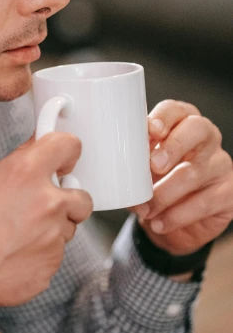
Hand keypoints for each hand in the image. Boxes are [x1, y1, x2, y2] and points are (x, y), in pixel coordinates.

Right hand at [0, 132, 92, 332]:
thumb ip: (20, 163)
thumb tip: (38, 149)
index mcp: (26, 174)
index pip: (68, 145)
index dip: (66, 153)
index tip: (63, 160)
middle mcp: (47, 203)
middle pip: (81, 196)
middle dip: (65, 200)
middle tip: (39, 206)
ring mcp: (53, 237)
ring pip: (68, 228)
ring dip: (51, 229)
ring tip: (16, 235)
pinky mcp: (52, 265)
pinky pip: (56, 253)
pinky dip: (41, 253)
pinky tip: (14, 254)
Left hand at [130, 100, 232, 255]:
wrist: (170, 221)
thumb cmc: (153, 182)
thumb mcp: (139, 166)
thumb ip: (131, 158)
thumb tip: (110, 163)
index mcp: (181, 122)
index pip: (176, 110)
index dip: (164, 117)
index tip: (150, 130)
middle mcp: (205, 138)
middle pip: (196, 130)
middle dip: (172, 146)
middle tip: (153, 166)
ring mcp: (220, 164)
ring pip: (195, 171)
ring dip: (165, 193)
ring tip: (145, 209)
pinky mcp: (228, 193)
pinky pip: (204, 202)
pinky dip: (177, 215)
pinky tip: (160, 222)